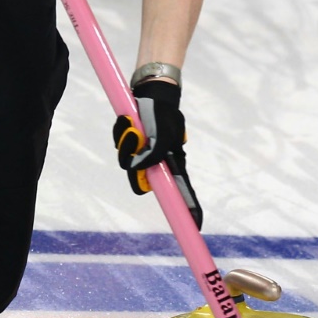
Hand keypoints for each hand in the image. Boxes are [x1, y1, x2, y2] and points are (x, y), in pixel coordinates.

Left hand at [113, 81, 203, 228]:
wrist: (152, 92)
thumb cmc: (163, 114)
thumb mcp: (162, 136)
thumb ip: (152, 156)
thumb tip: (137, 169)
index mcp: (171, 164)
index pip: (182, 193)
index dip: (189, 210)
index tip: (197, 225)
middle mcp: (157, 163)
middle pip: (141, 180)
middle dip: (132, 161)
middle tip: (136, 138)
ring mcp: (143, 154)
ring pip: (126, 160)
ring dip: (125, 142)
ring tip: (131, 124)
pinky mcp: (132, 143)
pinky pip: (120, 146)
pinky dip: (121, 134)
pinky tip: (128, 120)